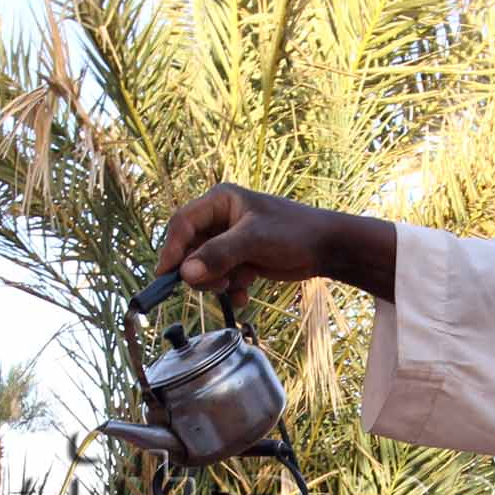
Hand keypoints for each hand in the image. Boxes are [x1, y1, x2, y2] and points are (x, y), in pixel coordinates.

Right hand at [155, 184, 396, 302]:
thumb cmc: (294, 233)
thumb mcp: (253, 241)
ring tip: (238, 284)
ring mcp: (229, 240)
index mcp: (220, 201)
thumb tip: (185, 274)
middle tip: (217, 284)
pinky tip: (246, 294)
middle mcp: (220, 219)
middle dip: (200, 270)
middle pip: (189, 249)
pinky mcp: (240, 259)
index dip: (172, 249)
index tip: (167, 274)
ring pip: (203, 267)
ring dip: (216, 282)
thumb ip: (218, 255)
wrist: (327, 248)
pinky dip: (229, 289)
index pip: (183, 224)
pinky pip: (220, 277)